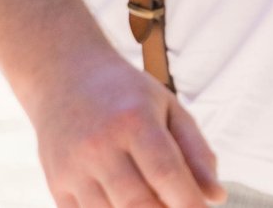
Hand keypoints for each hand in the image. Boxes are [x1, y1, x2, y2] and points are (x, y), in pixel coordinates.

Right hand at [21, 45, 222, 207]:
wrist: (65, 77)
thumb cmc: (128, 95)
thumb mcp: (169, 109)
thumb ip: (196, 151)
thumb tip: (216, 196)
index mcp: (134, 121)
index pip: (165, 172)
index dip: (188, 200)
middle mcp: (99, 146)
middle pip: (138, 202)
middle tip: (180, 207)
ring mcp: (72, 167)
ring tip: (156, 202)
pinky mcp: (55, 184)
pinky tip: (126, 204)